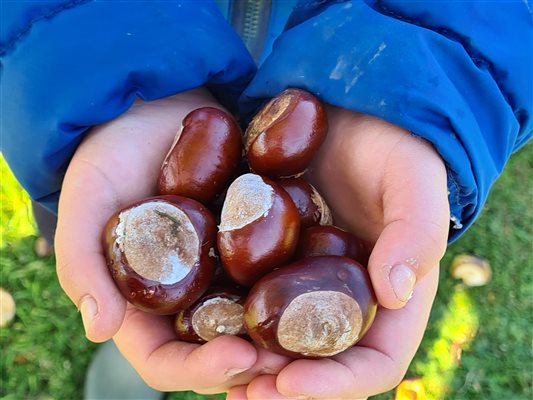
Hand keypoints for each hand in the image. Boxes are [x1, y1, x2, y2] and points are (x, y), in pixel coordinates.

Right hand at [54, 89, 288, 391]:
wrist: (156, 102)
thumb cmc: (111, 149)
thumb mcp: (87, 197)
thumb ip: (82, 260)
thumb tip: (100, 329)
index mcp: (144, 300)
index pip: (165, 359)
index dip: (198, 370)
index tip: (238, 357)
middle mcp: (188, 293)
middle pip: (217, 348)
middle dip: (252, 361)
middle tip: (291, 360)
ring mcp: (223, 267)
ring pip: (254, 316)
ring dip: (284, 334)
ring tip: (318, 333)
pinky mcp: (254, 238)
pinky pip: (278, 269)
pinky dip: (298, 283)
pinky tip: (326, 282)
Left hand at [226, 106, 449, 398]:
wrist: (347, 112)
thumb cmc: (392, 144)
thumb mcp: (414, 178)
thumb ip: (417, 230)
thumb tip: (394, 291)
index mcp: (388, 296)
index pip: (374, 362)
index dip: (336, 384)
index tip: (290, 382)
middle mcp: (344, 298)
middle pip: (319, 363)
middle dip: (282, 386)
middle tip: (242, 393)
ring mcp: (304, 280)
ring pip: (280, 339)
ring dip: (249, 364)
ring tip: (214, 372)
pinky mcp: (269, 257)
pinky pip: (248, 295)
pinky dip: (227, 318)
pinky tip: (196, 324)